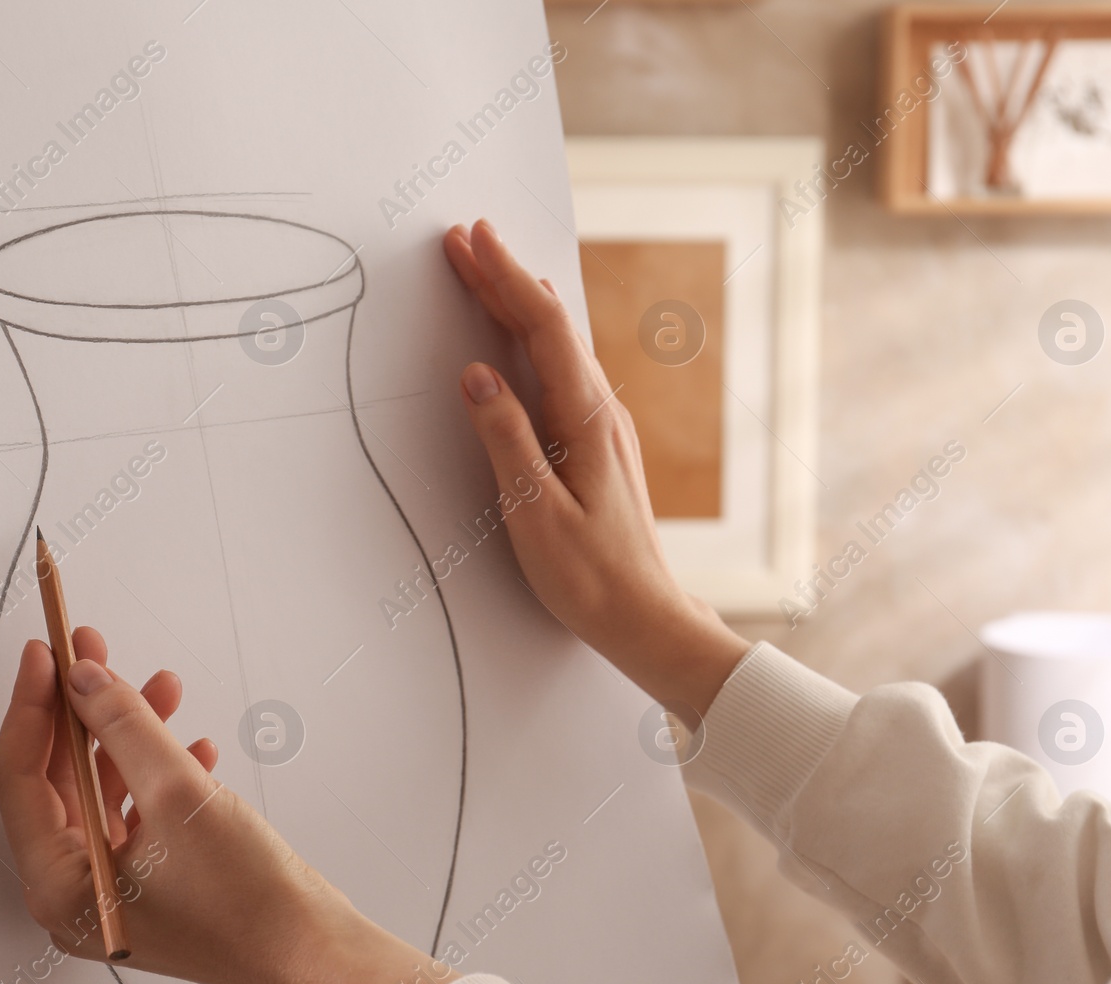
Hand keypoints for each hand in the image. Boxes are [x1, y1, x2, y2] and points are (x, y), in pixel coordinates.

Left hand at [0, 629, 450, 983]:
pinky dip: (158, 772)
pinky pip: (138, 813)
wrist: (310, 950)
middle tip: (92, 653)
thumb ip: (125, 727)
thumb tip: (85, 681)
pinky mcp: (153, 884)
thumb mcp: (179, 794)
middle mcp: (76, 893)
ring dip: (129, 735)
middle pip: (60, 781)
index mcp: (60, 886)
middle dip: (83, 711)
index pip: (21, 779)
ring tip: (160, 686)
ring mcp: (115, 890)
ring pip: (103, 791)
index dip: (33, 707)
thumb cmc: (247, 901)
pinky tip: (192, 747)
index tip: (46, 652)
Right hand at [443, 220, 749, 720]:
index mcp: (587, 420)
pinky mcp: (597, 445)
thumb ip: (505, 439)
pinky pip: (561, 371)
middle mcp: (601, 412)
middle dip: (504, 278)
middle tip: (464, 238)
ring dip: (518, 304)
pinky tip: (523, 338)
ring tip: (485, 270)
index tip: (470, 239)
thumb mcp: (534, 513)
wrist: (646, 618)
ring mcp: (603, 427)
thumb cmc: (591, 577)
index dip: (503, 279)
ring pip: (556, 346)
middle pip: (550, 327)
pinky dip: (533, 340)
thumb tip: (476, 373)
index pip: (541, 329)